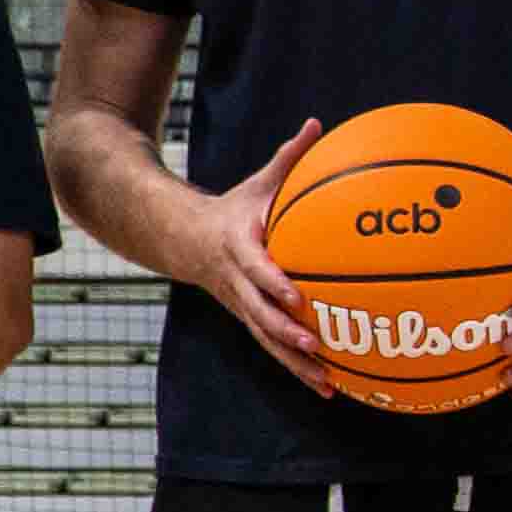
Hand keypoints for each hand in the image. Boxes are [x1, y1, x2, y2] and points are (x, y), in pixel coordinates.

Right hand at [194, 117, 337, 399]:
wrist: (184, 240)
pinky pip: (273, 347)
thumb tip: (318, 124)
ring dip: (295, 364)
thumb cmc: (234, 208)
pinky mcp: (248, 319)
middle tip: (315, 346)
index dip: (275, 284)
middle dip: (286, 333)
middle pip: (260, 314)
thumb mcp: (257, 182)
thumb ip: (289, 158)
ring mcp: (241, 306)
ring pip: (267, 339)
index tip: (299, 297)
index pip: (256, 269)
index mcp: (239, 248)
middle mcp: (238, 283)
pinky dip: (297, 368)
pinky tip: (326, 386)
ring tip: (327, 383)